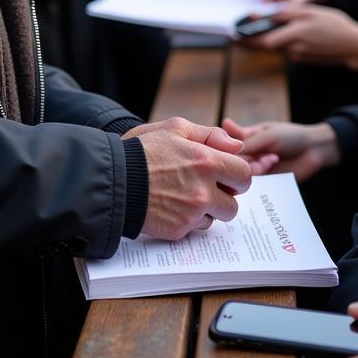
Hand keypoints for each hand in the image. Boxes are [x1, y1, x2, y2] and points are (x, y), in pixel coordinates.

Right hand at [122, 117, 252, 239]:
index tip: (226, 175)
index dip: (236, 175)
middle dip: (225, 196)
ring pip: (216, 218)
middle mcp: (203, 190)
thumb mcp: (174, 128)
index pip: (244, 174)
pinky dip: (188, 220)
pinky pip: (195, 228)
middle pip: (234, 203)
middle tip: (208, 188)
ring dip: (207, 210)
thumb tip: (236, 145)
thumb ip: (209, 134)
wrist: (113, 179)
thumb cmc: (142, 150)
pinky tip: (172, 206)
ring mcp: (192, 213)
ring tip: (185, 196)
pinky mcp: (179, 230)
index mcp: (206, 161)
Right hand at [222, 117, 339, 180]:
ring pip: (244, 174)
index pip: (227, 146)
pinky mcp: (267, 183)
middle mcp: (249, 156)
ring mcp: (257, 170)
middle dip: (245, 159)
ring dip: (256, 168)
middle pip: (234, 162)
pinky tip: (270, 168)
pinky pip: (256, 186)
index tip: (230, 148)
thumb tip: (223, 145)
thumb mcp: (267, 135)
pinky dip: (261, 178)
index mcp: (246, 140)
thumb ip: (247, 142)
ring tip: (271, 160)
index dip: (227, 148)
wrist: (315, 150)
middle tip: (261, 156)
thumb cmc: (291, 136)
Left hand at [239, 5, 357, 79]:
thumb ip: (283, 14)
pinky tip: (283, 34)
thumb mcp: (309, 11)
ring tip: (257, 30)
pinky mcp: (302, 59)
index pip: (263, 41)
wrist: (353, 45)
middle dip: (251, 40)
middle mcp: (294, 50)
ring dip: (267, 40)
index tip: (232, 35)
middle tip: (236, 34)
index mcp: (295, 35)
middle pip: (266, 46)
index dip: (246, 40)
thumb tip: (261, 15)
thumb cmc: (333, 23)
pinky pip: (286, 50)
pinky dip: (281, 43)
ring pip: (276, 47)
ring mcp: (298, 57)